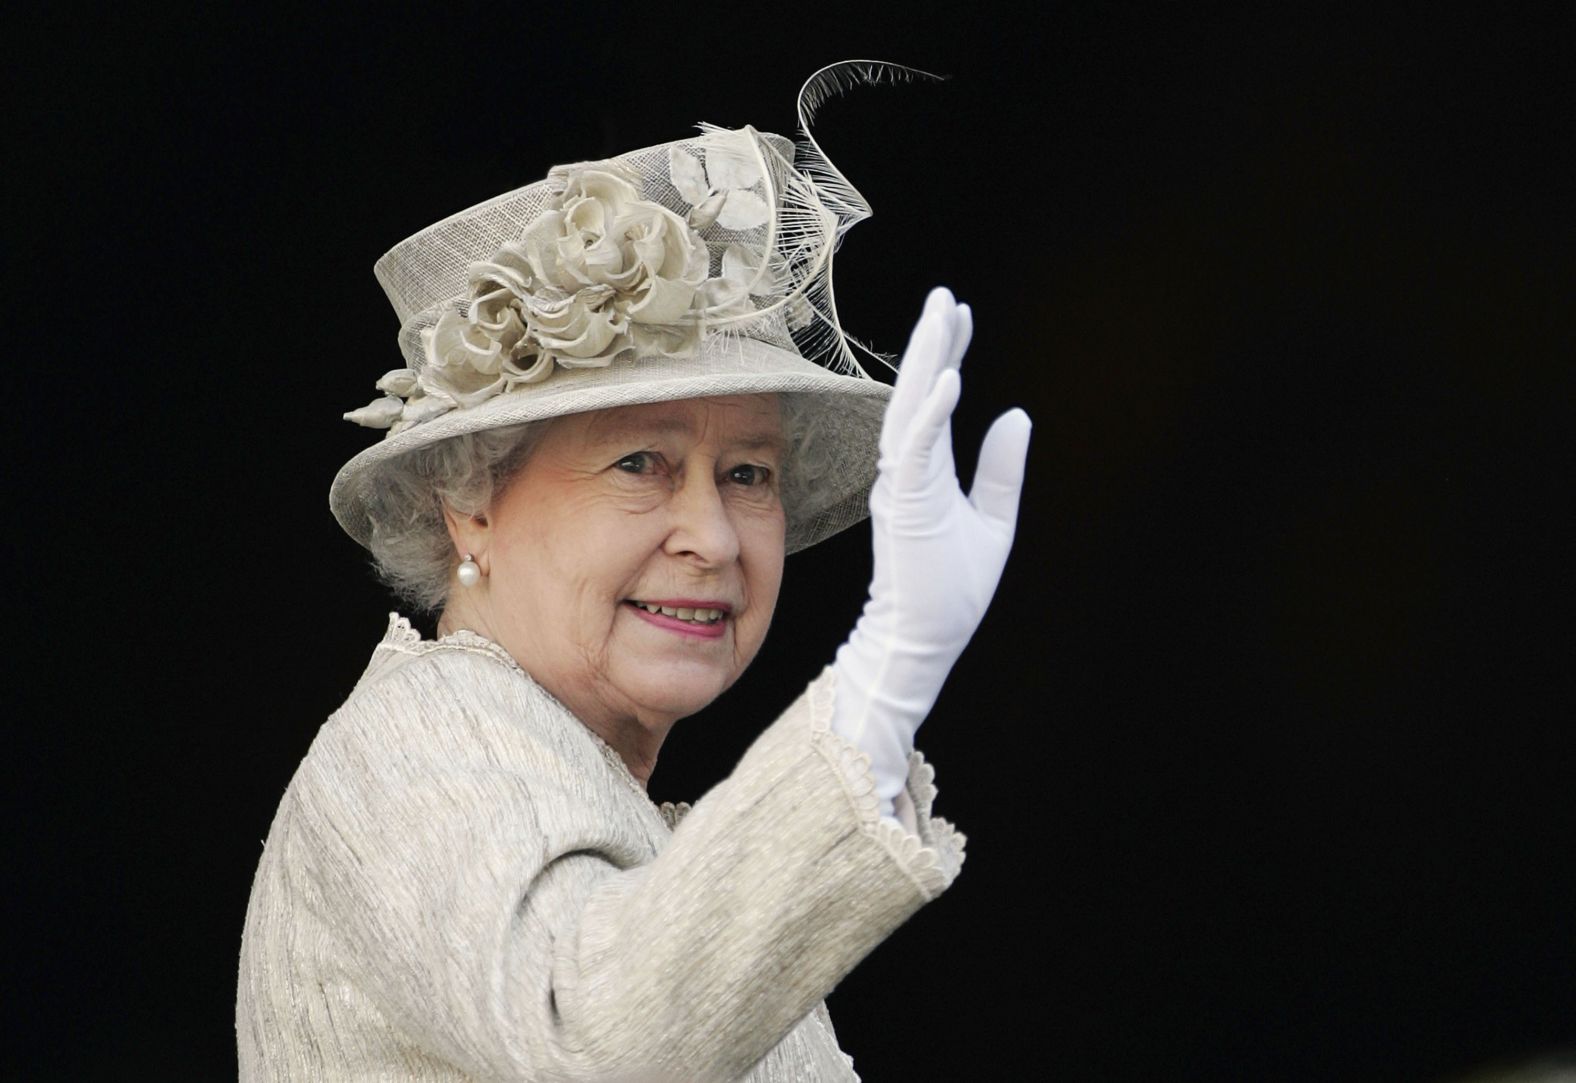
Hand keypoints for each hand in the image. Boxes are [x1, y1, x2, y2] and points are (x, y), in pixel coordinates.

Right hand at [831, 287, 1031, 812]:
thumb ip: (1002, 470)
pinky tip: (950, 378)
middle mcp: (908, 471)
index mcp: (925, 473)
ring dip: (927, 361)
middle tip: (943, 296)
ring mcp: (903, 486)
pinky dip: (932, 412)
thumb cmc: (951, 591)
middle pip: (917, 393)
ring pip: (911, 408)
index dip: (945, 356)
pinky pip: (917, 448)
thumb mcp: (994, 522)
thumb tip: (1017, 415)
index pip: (934, 401)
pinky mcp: (905, 504)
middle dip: (931, 343)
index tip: (957, 314)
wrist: (924, 642)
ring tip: (941, 315)